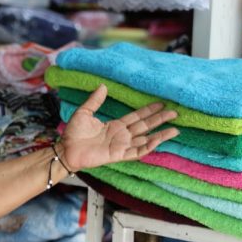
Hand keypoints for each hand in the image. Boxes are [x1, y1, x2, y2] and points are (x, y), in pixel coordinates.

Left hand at [60, 84, 178, 170]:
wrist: (66, 149)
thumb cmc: (73, 134)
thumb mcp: (84, 113)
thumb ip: (95, 101)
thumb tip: (103, 86)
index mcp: (115, 125)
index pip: (136, 117)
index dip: (149, 110)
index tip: (161, 103)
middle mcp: (121, 136)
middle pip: (145, 126)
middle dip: (160, 119)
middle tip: (175, 112)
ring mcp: (121, 146)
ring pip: (145, 139)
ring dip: (160, 135)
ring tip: (175, 129)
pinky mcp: (118, 155)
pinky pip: (136, 152)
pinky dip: (148, 147)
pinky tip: (158, 140)